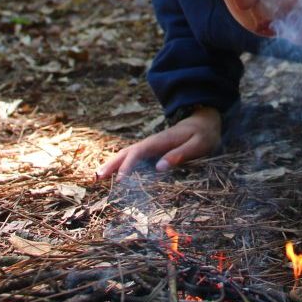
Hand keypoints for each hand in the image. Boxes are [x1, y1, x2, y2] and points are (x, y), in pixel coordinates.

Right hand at [96, 107, 221, 181]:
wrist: (204, 122)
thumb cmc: (203, 135)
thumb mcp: (198, 145)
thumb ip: (179, 155)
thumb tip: (159, 168)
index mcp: (160, 141)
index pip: (138, 153)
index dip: (128, 166)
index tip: (121, 180)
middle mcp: (151, 143)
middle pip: (127, 152)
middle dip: (112, 164)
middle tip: (97, 177)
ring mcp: (151, 147)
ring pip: (127, 154)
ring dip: (113, 164)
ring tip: (98, 177)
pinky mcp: (153, 151)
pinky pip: (134, 158)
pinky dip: (122, 165)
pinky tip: (115, 175)